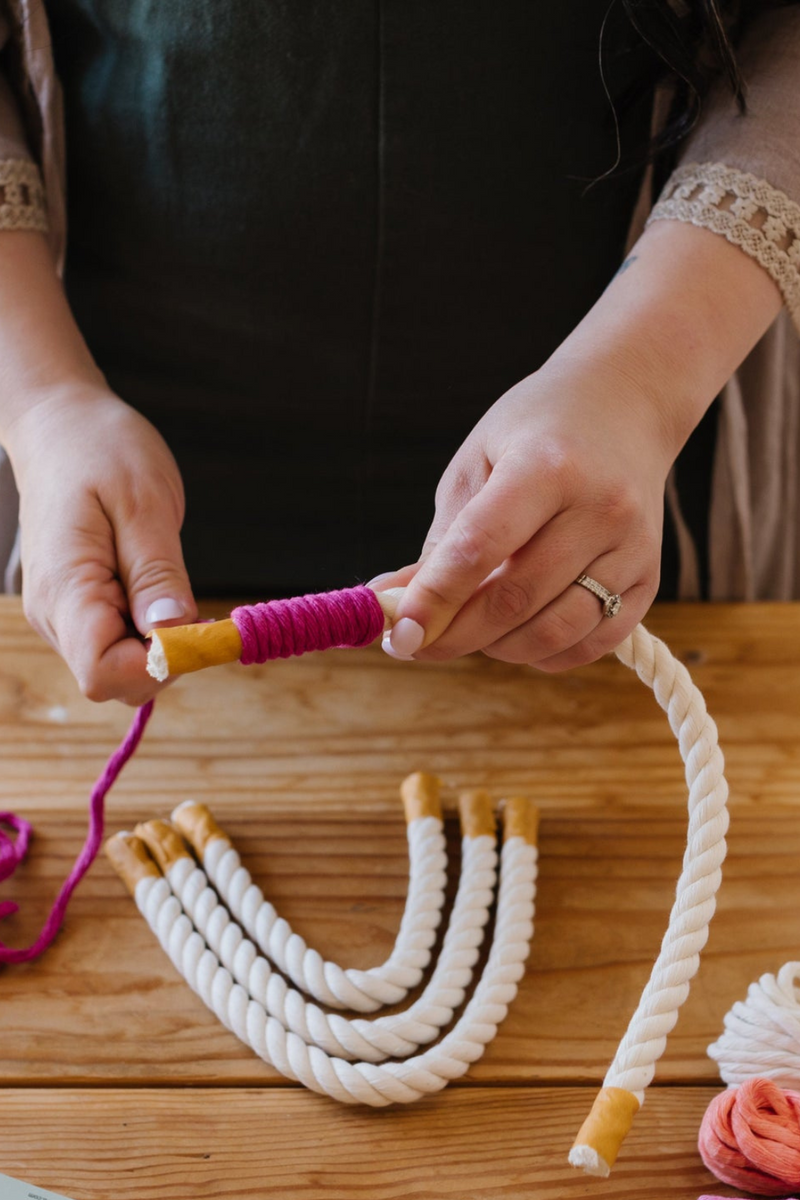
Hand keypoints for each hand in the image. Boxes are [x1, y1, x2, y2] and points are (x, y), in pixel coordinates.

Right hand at [6, 387, 196, 703]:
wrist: (60, 426)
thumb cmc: (101, 450)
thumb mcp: (144, 502)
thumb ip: (157, 573)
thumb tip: (173, 632)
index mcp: (65, 588)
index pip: (103, 671)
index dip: (158, 666)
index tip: (199, 630)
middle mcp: (54, 614)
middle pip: (114, 680)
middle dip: (166, 658)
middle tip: (189, 600)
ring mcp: (61, 614)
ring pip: (118, 667)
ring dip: (158, 643)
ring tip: (166, 580)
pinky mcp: (76, 609)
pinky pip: (116, 642)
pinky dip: (147, 629)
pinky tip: (154, 586)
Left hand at [377, 353, 668, 670]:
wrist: (626, 404)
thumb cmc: (536, 432)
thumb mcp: (478, 464)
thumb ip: (443, 541)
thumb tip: (393, 606)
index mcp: (547, 465)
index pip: (480, 548)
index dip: (434, 598)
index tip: (400, 634)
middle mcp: (599, 507)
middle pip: (515, 599)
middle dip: (455, 635)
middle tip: (417, 644)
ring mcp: (632, 546)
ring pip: (554, 632)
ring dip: (497, 649)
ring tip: (469, 631)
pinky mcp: (650, 577)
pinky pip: (591, 642)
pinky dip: (544, 654)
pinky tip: (516, 635)